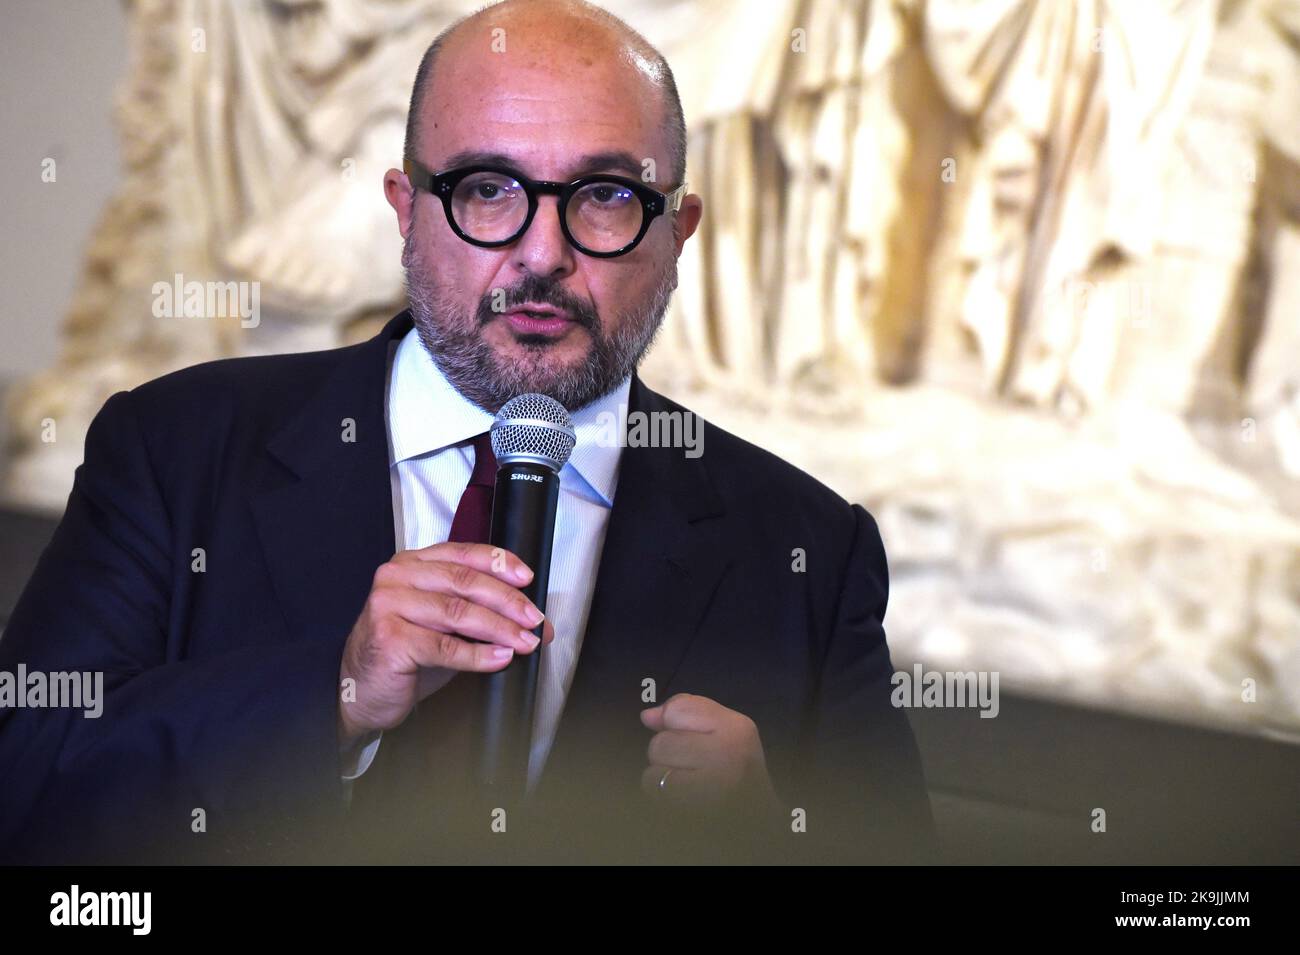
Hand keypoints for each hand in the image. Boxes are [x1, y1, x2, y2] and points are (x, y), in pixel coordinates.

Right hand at [337, 542, 554, 751]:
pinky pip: (444, 646)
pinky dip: (478, 655)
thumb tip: (532, 622)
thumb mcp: (443, 624)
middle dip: (508, 602)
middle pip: (465, 582)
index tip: (528, 579)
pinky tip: (500, 658)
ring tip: (525, 642)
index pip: (463, 554)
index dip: (500, 564)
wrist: (357, 691)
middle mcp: (397, 577)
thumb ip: (480, 614)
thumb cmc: (405, 654)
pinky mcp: (389, 638)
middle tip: (535, 620)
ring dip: (500, 629)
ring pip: (458, 612)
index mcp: (412, 563)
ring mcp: (388, 605)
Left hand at [640, 693, 780, 812]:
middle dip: (668, 756)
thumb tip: (647, 716)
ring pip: (653, 772)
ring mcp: (713, 788)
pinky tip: (683, 801)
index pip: (678, 709)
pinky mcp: (695, 812)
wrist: (757, 819)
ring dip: (663, 780)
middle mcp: (728, 755)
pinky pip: (655, 795)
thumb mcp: (724, 730)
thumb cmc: (736, 771)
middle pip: (660, 743)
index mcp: (737, 729)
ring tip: (688, 786)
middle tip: (694, 769)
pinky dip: (662, 798)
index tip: (697, 740)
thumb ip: (686, 712)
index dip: (677, 725)